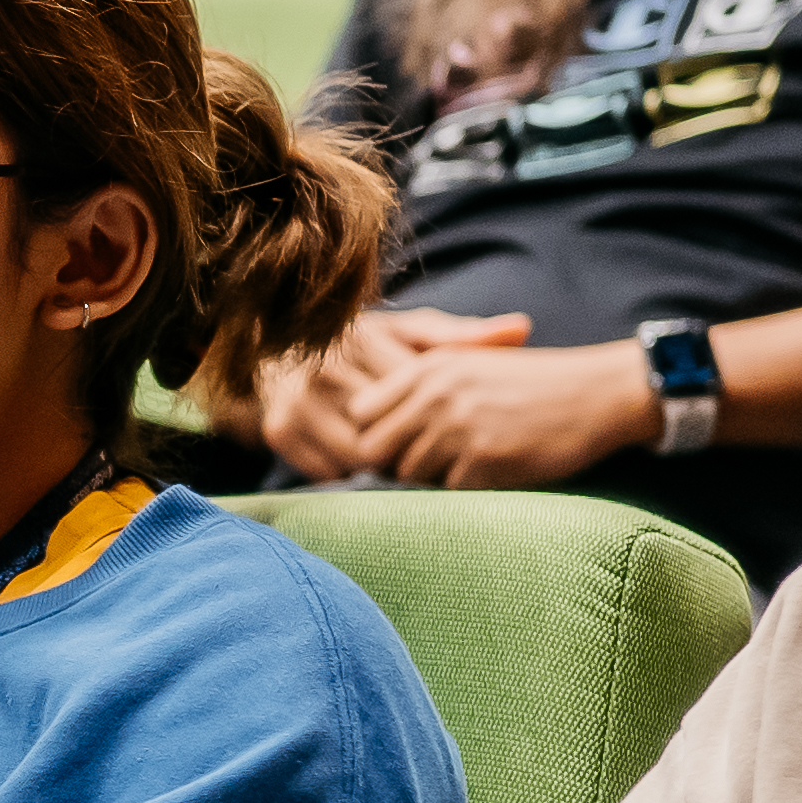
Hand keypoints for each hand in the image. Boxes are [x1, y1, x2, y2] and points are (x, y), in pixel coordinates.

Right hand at [248, 303, 505, 477]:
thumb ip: (465, 337)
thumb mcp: (412, 336)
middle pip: (388, 431)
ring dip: (384, 466)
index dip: (438, 417)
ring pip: (361, 457)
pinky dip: (351, 474)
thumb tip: (523, 328)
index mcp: (363, 335)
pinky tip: (361, 464)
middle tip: (430, 451)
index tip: (453, 424)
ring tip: (400, 458)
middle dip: (412, 446)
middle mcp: (325, 365)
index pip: (416, 393)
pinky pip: (330, 472)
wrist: (281, 359)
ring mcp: (298, 398)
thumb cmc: (365, 348)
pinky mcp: (278, 428)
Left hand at [343, 319, 662, 487]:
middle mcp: (435, 396)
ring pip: (409, 476)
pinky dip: (466, 490)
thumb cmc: (532, 384)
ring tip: (469, 465)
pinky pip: (448, 492)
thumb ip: (419, 387)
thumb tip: (369, 427)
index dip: (374, 433)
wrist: (596, 394)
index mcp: (427, 368)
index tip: (400, 442)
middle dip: (394, 463)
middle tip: (429, 464)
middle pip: (374, 450)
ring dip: (433, 479)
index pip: (360, 413)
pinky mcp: (484, 460)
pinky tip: (494, 473)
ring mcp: (458, 428)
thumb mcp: (469, 364)